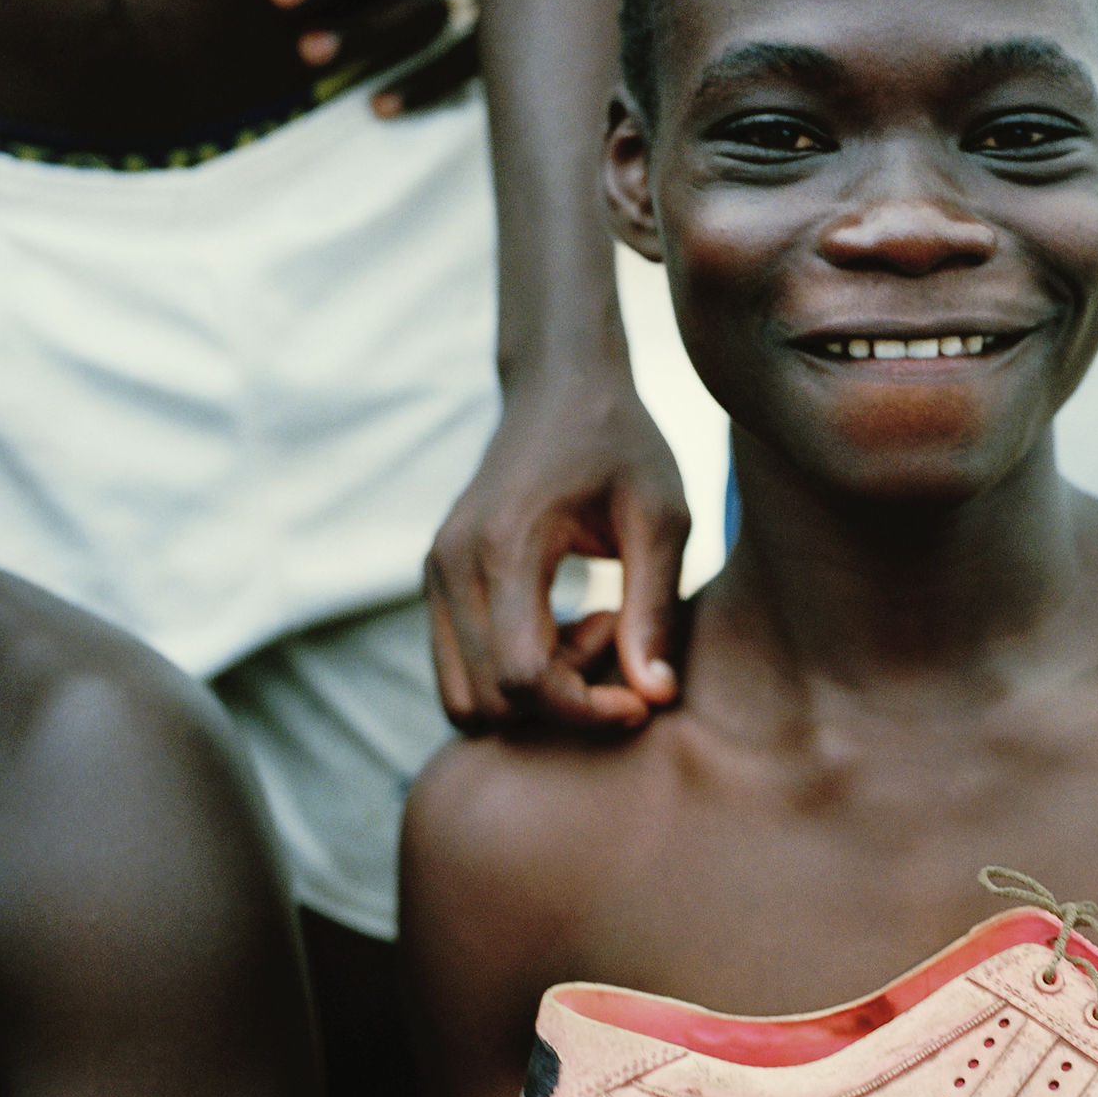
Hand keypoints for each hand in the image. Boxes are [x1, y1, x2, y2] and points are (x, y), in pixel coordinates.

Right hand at [426, 366, 690, 729]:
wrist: (560, 386)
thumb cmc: (621, 444)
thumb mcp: (662, 517)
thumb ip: (655, 608)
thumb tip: (655, 697)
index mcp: (503, 546)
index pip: (523, 677)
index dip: (585, 710)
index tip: (642, 699)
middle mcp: (451, 565)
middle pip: (490, 701)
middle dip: (563, 703)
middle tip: (621, 639)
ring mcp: (435, 575)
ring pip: (465, 698)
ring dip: (535, 696)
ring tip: (595, 632)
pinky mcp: (439, 582)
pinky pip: (461, 672)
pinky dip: (513, 678)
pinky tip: (567, 628)